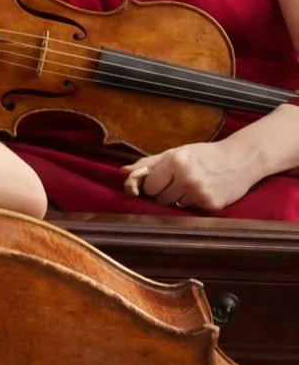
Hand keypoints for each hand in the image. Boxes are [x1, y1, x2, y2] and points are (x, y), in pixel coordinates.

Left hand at [122, 141, 257, 211]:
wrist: (241, 159)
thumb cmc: (204, 154)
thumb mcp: (176, 152)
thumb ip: (148, 163)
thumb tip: (122, 172)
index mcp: (176, 161)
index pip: (148, 186)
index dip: (152, 184)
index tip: (160, 180)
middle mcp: (187, 178)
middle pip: (159, 199)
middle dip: (163, 193)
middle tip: (177, 183)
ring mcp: (200, 193)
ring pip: (173, 207)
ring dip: (177, 200)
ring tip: (191, 186)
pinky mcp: (211, 206)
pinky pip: (189, 212)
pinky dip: (192, 204)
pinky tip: (202, 192)